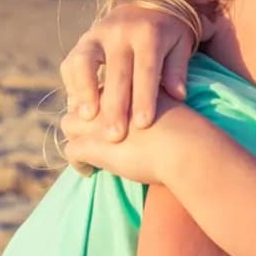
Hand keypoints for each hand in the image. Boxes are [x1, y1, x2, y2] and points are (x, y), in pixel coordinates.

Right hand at [59, 2, 196, 142]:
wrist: (149, 0)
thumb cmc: (170, 32)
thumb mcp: (181, 44)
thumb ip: (178, 69)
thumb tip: (178, 96)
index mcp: (149, 33)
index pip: (146, 69)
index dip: (144, 97)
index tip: (143, 125)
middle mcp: (121, 32)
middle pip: (115, 72)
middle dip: (114, 106)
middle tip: (114, 136)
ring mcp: (98, 34)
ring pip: (84, 62)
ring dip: (83, 91)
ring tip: (86, 119)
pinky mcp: (84, 40)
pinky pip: (71, 62)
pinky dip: (73, 85)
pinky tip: (77, 108)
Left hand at [60, 93, 188, 185]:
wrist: (187, 146)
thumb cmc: (186, 128)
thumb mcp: (168, 102)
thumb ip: (155, 98)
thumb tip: (161, 102)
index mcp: (125, 83)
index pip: (100, 89)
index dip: (98, 104)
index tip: (102, 119)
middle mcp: (107, 97)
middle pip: (80, 102)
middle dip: (81, 120)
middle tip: (90, 136)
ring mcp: (96, 120)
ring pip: (68, 123)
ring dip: (75, 138)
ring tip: (88, 153)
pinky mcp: (92, 144)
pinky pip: (71, 151)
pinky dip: (77, 163)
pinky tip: (89, 171)